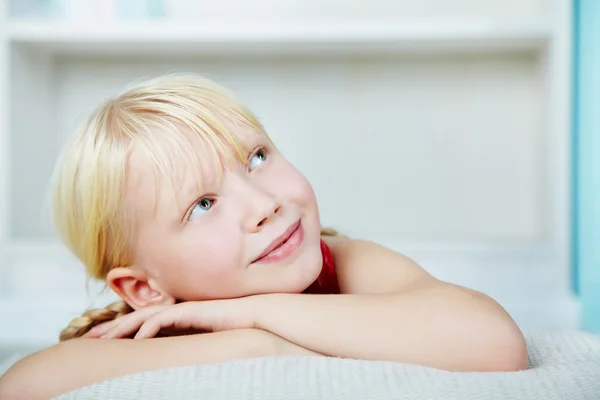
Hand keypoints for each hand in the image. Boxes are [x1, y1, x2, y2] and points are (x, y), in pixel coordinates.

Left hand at [86, 299, 256, 339]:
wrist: (254, 315)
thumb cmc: (231, 328)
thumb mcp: (202, 338)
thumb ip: (184, 342)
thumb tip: (168, 358)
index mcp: (174, 316)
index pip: (141, 321)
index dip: (121, 329)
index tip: (102, 341)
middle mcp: (175, 309)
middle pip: (136, 316)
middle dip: (112, 327)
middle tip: (90, 338)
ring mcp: (182, 308)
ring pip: (144, 316)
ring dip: (123, 327)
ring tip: (104, 339)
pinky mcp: (191, 310)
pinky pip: (164, 319)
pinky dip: (148, 328)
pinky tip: (137, 339)